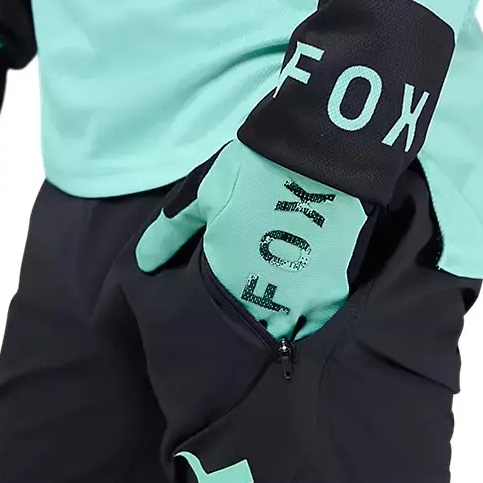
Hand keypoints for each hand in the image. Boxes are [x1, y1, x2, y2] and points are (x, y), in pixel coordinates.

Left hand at [136, 141, 370, 340]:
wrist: (319, 151)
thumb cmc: (253, 172)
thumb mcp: (203, 195)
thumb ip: (170, 232)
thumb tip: (144, 265)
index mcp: (231, 283)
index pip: (221, 323)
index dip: (220, 318)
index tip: (220, 312)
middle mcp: (270, 302)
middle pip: (256, 331)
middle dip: (250, 323)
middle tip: (247, 305)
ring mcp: (308, 300)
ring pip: (288, 328)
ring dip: (279, 319)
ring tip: (274, 299)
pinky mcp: (338, 289)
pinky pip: (317, 315)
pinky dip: (306, 309)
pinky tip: (300, 288)